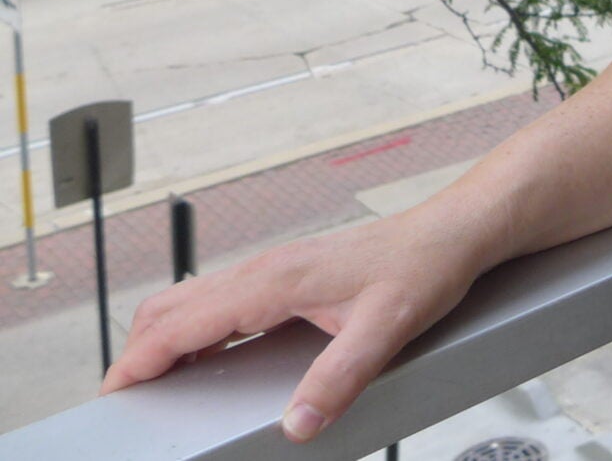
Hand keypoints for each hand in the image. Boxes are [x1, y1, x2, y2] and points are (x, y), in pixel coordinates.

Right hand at [101, 202, 486, 442]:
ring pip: (193, 301)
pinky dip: (194, 331)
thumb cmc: (425, 267)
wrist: (454, 232)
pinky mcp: (289, 274)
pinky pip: (222, 301)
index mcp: (274, 281)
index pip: (182, 322)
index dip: (139, 360)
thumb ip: (340, 377)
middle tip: (124, 402)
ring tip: (153, 387)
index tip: (113, 395)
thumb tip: (297, 423)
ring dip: (163, 340)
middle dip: (138, 353)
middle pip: (172, 308)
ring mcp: (275, 268)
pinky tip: (205, 360)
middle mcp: (266, 269)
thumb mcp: (387, 328)